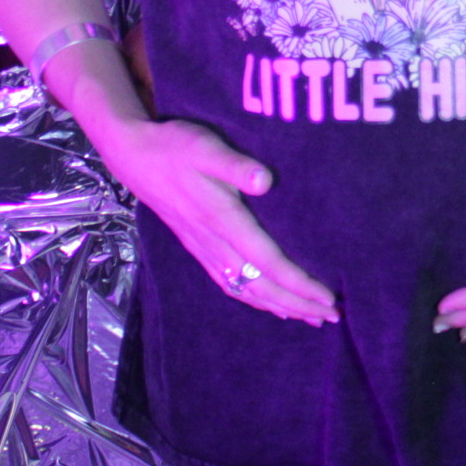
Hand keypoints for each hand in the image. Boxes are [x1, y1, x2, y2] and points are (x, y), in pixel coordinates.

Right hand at [102, 116, 336, 324]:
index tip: (327, 297)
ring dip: (279, 306)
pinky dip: (253, 299)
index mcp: (222, 220)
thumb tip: (265, 180)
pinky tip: (269, 304)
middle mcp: (214, 243)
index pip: (268, 263)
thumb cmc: (175, 147)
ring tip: (309, 318)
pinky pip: (229, 284)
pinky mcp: (198, 247)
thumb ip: (235, 165)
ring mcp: (204, 249)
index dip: (299, 284)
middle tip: (331, 317)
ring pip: (245, 290)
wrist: (134, 155)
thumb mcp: (206, 147)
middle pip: (261, 286)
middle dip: (298, 304)